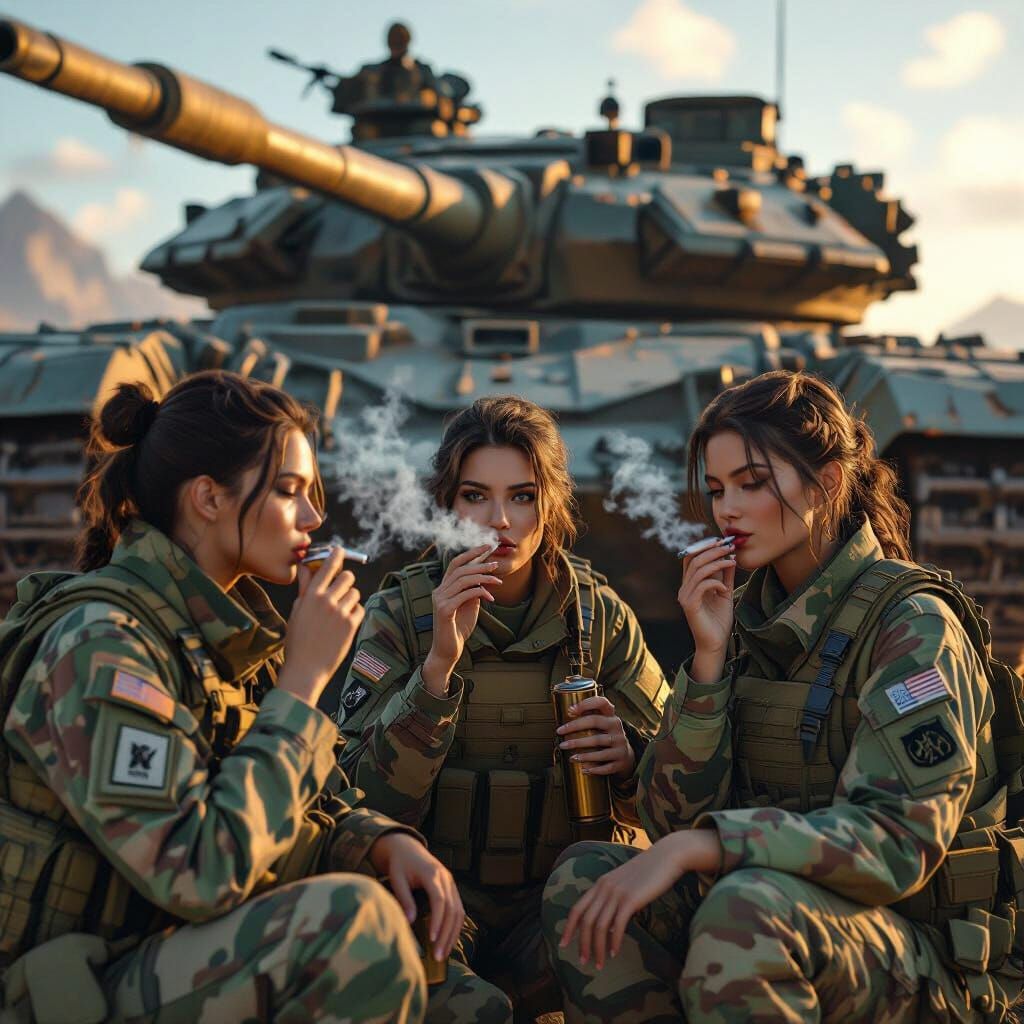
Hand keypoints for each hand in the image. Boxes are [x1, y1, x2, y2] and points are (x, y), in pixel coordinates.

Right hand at [278, 548, 363, 706]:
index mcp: (311, 596)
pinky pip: (360, 608)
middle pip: (347, 577)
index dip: (335, 556)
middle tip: (340, 590)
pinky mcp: (351, 625)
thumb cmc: (298, 641)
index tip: (340, 550)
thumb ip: (305, 589)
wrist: (306, 669)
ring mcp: (340, 613)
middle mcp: (327, 601)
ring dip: (350, 598)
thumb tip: (304, 568)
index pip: (326, 567)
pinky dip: (354, 613)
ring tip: (339, 612)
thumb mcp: (297, 612)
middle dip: (345, 581)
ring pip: (355, 593)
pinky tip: (344, 622)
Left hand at [368, 833, 464, 961]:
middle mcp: (446, 878)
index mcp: (432, 873)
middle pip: (452, 909)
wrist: (406, 847)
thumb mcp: (397, 878)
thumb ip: (404, 899)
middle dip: (447, 934)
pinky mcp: (451, 888)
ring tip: (443, 954)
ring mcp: (451, 882)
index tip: (432, 940)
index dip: (437, 921)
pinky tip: (448, 941)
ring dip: (453, 934)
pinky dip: (455, 926)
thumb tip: (410, 921)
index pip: (440, 900)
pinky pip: (458, 909)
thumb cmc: (399, 863)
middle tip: (438, 956)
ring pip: (459, 911)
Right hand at [422, 545, 500, 695]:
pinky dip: (479, 592)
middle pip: (459, 569)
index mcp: (444, 588)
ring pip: (462, 580)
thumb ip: (473, 591)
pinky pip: (464, 595)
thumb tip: (484, 578)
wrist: (449, 650)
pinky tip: (491, 597)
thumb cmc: (459, 628)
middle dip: (479, 564)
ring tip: (497, 580)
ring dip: (482, 578)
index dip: (471, 553)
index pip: (456, 564)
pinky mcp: (444, 610)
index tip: (487, 546)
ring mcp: (440, 600)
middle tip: (495, 564)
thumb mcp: (470, 605)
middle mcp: (439, 591)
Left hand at [556, 694, 634, 780]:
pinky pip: (607, 767)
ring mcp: (620, 745)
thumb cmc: (606, 737)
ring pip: (601, 749)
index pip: (601, 703)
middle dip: (575, 727)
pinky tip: (583, 769)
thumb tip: (569, 711)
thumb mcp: (602, 725)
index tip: (570, 710)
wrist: (625, 756)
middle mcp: (617, 728)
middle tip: (560, 736)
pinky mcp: (621, 761)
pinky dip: (594, 769)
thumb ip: (588, 717)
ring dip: (584, 754)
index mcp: (611, 717)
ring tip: (571, 757)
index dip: (586, 704)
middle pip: (595, 722)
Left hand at [559, 830, 720, 969]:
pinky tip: (614, 953)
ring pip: (600, 926)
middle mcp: (604, 887)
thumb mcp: (625, 884)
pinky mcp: (631, 899)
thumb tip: (611, 927)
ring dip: (598, 948)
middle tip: (583, 962)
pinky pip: (617, 925)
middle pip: (586, 921)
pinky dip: (614, 942)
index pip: (577, 908)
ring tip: (600, 964)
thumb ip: (615, 900)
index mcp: (600, 883)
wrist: (667, 856)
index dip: (568, 928)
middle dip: (582, 944)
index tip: (563, 944)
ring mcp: (617, 893)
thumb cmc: (649, 872)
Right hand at [678, 539, 734, 664]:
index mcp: (690, 583)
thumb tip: (730, 556)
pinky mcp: (690, 606)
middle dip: (712, 550)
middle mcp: (684, 588)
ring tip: (731, 562)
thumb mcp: (724, 592)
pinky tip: (725, 589)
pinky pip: (702, 586)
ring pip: (698, 571)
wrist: (716, 643)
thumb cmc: (719, 620)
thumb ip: (725, 576)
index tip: (722, 541)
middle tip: (729, 546)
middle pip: (694, 560)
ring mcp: (685, 596)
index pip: (691, 557)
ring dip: (717, 563)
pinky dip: (716, 583)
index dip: (704, 546)